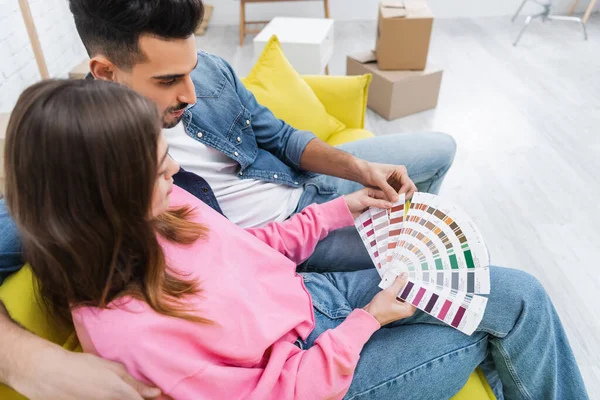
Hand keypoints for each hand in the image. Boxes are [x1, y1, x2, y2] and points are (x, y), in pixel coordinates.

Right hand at [12, 346, 160, 399]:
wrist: (48, 373)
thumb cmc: (82, 367)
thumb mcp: (113, 369)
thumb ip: (136, 384)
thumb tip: (156, 393)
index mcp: (121, 394)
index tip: (158, 398)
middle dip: (137, 399)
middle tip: (133, 394)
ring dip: (121, 399)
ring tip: (108, 391)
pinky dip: (105, 399)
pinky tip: (98, 394)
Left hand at [344, 187, 393, 218]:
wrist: (342, 211)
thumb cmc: (352, 201)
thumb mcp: (365, 201)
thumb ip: (378, 203)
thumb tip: (391, 205)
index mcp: (372, 191)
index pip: (384, 194)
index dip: (390, 199)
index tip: (398, 205)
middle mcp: (373, 198)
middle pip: (384, 202)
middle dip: (389, 207)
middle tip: (396, 213)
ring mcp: (371, 206)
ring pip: (381, 209)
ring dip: (386, 213)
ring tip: (393, 218)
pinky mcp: (369, 213)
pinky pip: (377, 215)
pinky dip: (381, 217)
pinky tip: (386, 221)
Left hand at [357, 161, 416, 201]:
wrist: (363, 172)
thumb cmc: (370, 172)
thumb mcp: (379, 180)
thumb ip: (388, 190)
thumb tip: (397, 200)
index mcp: (401, 171)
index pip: (407, 184)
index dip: (403, 193)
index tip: (396, 200)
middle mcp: (402, 177)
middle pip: (410, 189)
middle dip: (405, 197)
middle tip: (396, 204)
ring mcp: (399, 183)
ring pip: (406, 194)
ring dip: (401, 200)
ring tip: (393, 205)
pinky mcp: (395, 189)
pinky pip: (399, 196)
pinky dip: (396, 201)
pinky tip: (390, 204)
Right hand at [363, 273, 415, 325]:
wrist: (368, 317)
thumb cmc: (379, 308)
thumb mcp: (389, 293)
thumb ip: (398, 284)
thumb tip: (405, 275)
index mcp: (408, 309)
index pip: (416, 295)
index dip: (415, 285)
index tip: (415, 276)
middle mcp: (406, 310)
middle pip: (409, 294)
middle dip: (407, 285)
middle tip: (407, 274)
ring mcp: (400, 308)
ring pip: (403, 295)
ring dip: (400, 287)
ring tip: (400, 276)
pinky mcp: (394, 307)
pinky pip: (397, 297)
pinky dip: (396, 291)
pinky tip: (393, 283)